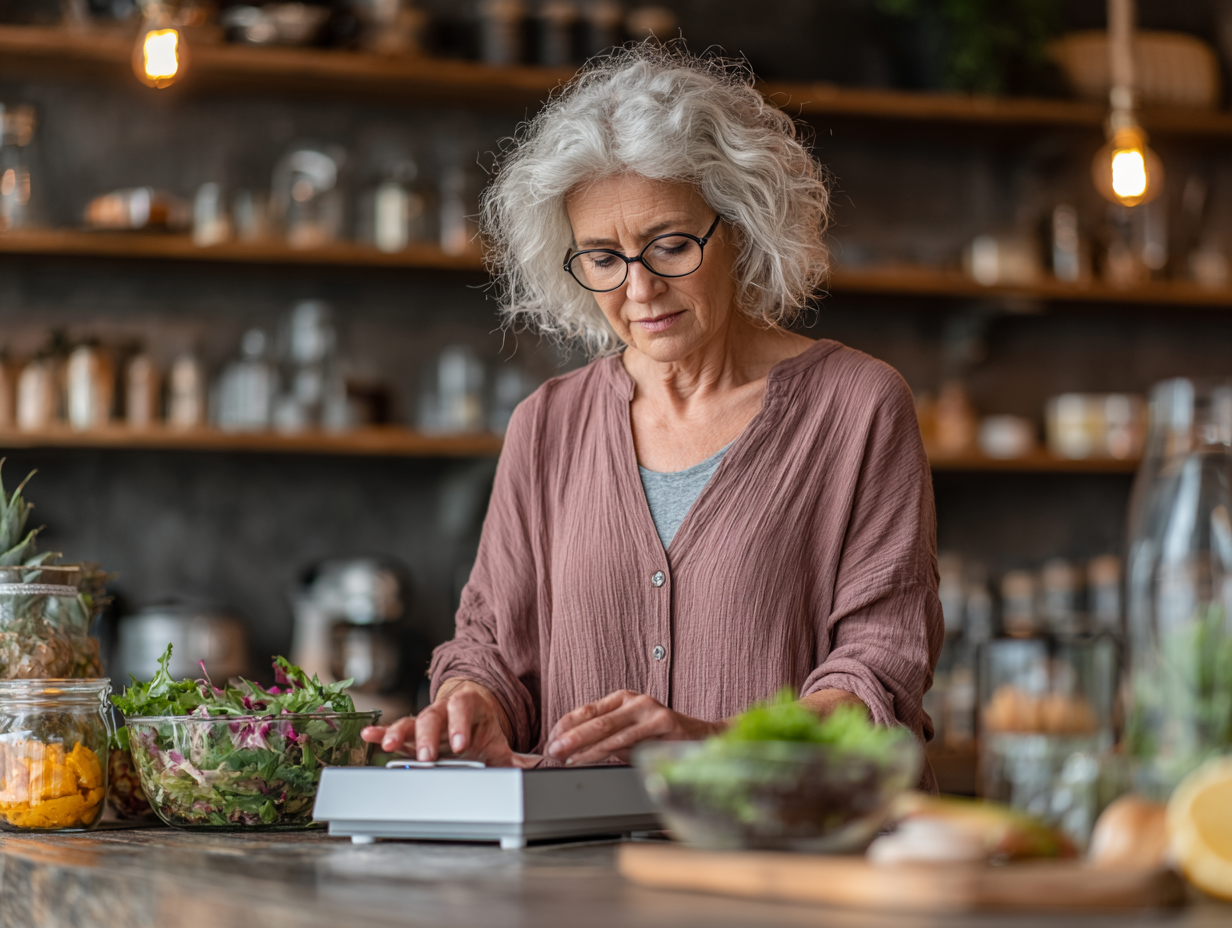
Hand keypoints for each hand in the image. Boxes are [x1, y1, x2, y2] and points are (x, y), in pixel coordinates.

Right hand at [361, 680, 535, 767]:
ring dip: (398, 734)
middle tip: (428, 756)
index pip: (464, 710)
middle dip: (428, 736)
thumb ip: (515, 759)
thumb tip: (540, 771)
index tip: (461, 745)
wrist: (468, 710)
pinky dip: (380, 732)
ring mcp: (425, 719)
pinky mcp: (410, 731)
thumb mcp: (498, 742)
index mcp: (468, 706)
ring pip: (411, 722)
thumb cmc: (481, 729)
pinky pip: (394, 729)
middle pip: (433, 716)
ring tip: (385, 746)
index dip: (460, 725)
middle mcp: (444, 709)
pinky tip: (368, 736)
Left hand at [545, 690, 723, 765]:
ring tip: (564, 757)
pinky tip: (589, 759)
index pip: (586, 710)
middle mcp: (634, 700)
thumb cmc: (663, 740)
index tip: (550, 740)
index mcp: (623, 699)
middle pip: (593, 719)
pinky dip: (604, 751)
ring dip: (581, 746)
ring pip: (606, 729)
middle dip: (568, 736)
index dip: (565, 725)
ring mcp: (649, 710)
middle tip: (550, 750)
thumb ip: (607, 740)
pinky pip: (627, 740)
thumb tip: (573, 750)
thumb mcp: (630, 737)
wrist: (704, 739)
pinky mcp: (662, 723)